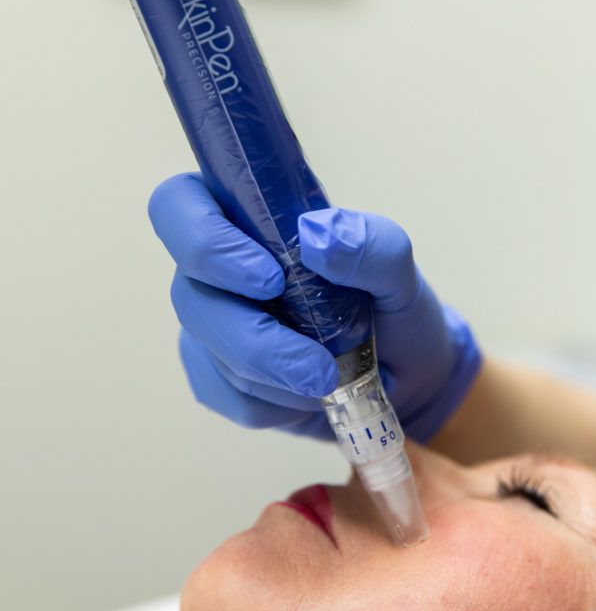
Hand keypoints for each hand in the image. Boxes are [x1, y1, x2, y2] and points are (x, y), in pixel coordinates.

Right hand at [148, 173, 479, 440]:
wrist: (404, 376)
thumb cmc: (391, 309)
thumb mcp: (399, 272)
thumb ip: (371, 244)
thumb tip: (318, 238)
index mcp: (246, 217)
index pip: (178, 204)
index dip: (203, 239)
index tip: (269, 277)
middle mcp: (215, 268)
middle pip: (192, 296)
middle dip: (257, 340)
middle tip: (319, 365)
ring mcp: (210, 323)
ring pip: (212, 354)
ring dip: (279, 377)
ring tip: (332, 378)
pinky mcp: (214, 376)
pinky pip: (226, 397)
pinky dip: (277, 406)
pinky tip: (310, 397)